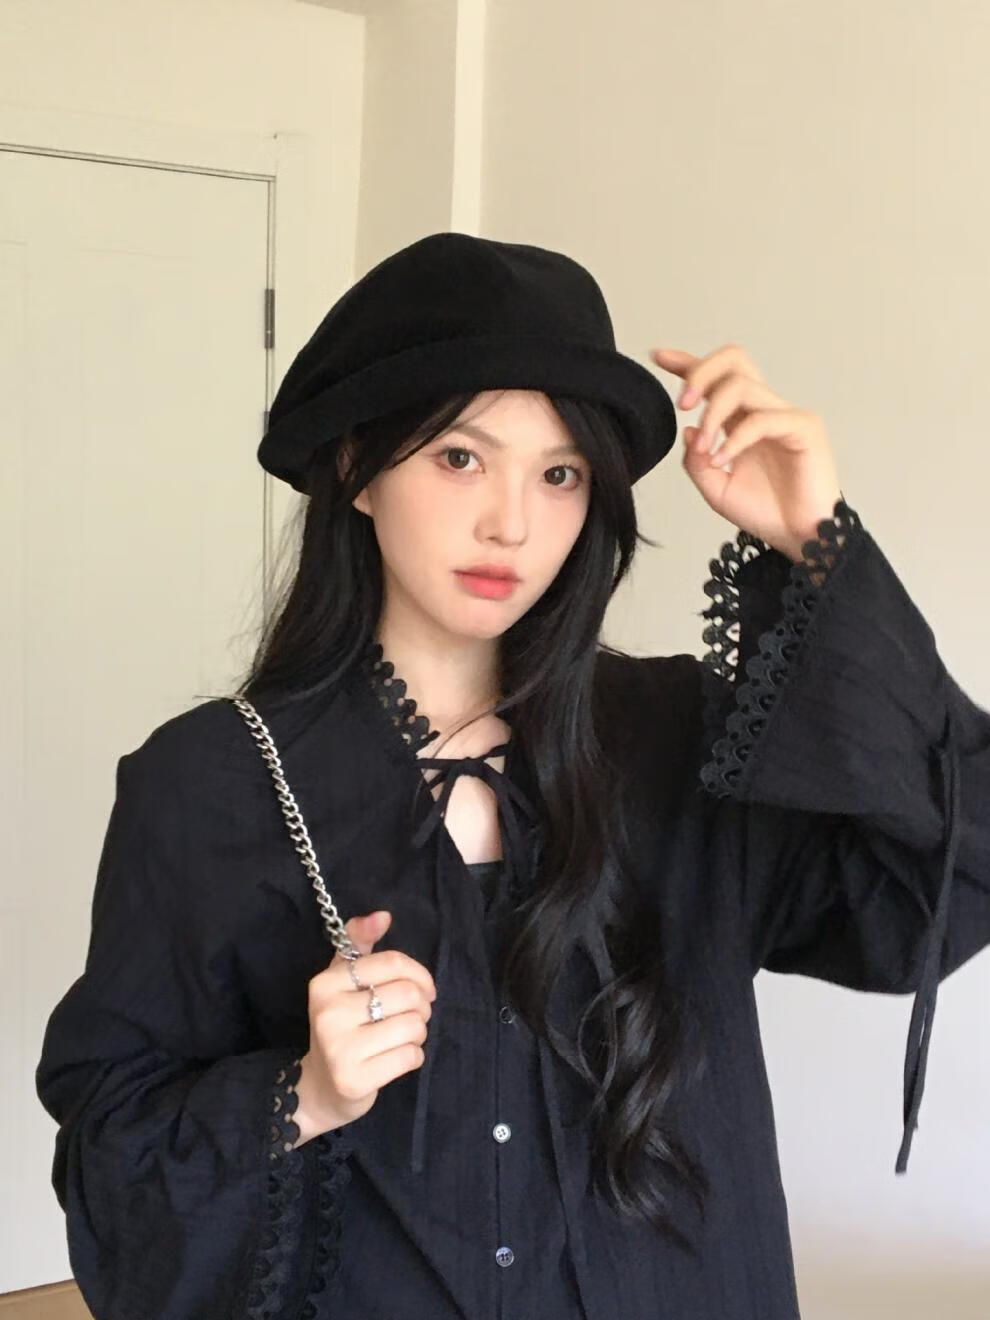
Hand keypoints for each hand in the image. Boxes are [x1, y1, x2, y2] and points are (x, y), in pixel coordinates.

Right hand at [294, 910, 437, 1142]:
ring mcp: (338, 1048)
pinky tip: (396, 1058)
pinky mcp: (353, 1080)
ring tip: (402, 1037)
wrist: (320, 1086)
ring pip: (413, 1025)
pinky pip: (410, 1057)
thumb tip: (383, 916)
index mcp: (325, 982)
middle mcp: (328, 1013)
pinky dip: (414, 1056)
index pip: (392, 962)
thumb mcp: (343, 981)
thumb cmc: (341, 1025)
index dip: (419, 973)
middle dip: (421, 1006)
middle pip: (407, 994)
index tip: (423, 987)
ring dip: (418, 1032)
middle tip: (411, 1016)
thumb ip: (359, 943)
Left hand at [650, 343, 844, 560]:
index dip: (688, 363)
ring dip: (713, 414)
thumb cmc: (765, 513)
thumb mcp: (716, 489)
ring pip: (742, 386)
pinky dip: (735, 438)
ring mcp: (785, 416)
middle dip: (701, 372)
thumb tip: (688, 430)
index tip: (658, 356)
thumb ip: (695, 461)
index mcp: (741, 419)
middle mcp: (763, 410)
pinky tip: (722, 460)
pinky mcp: (804, 427)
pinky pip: (761, 419)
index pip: (716, 378)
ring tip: (705, 449)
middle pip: (734, 361)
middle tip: (682, 404)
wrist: (800, 539)